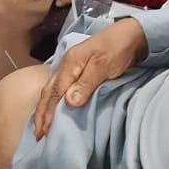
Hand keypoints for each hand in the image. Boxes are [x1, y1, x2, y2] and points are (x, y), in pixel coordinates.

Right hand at [33, 18, 146, 139]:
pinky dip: (53, 101)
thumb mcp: (103, 65)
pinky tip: (53, 109)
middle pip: (47, 92)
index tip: (44, 131)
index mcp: (69, 64)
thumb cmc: (117, 48)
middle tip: (39, 133)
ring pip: (51, 90)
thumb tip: (68, 102)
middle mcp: (65, 66)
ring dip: (44, 108)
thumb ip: (86, 83)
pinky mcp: (77, 71)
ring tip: (41, 125)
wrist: (129, 35)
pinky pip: (59, 88)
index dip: (48, 113)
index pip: (54, 93)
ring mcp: (70, 68)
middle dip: (41, 113)